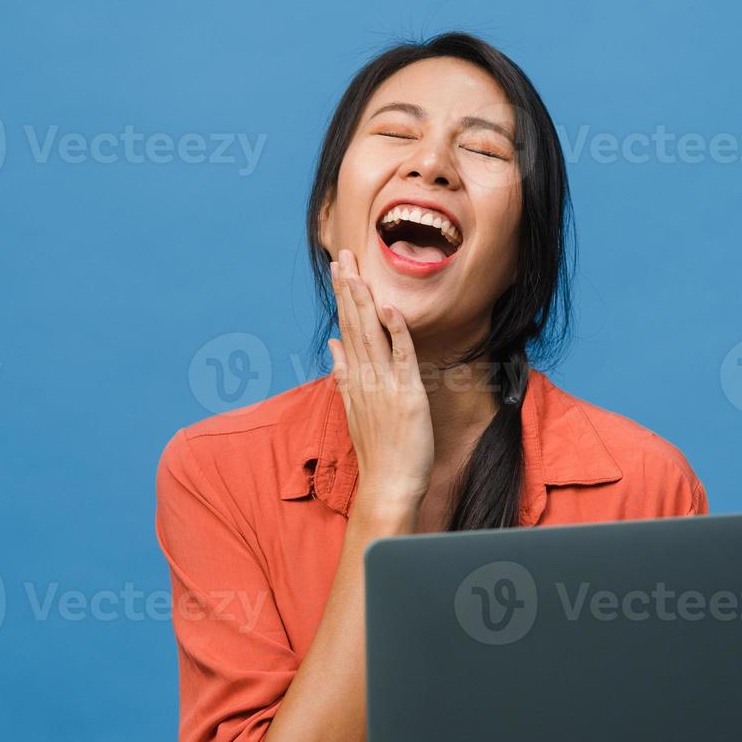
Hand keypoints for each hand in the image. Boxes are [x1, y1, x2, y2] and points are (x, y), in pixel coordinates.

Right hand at [328, 248, 433, 512]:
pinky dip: (396, 332)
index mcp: (355, 379)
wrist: (388, 486)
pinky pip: (402, 357)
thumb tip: (334, 345)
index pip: (346, 328)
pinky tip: (389, 309)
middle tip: (342, 254)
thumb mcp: (355, 408)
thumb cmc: (379, 452)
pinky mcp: (406, 395)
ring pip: (371, 334)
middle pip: (354, 324)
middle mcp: (365, 378)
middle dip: (348, 287)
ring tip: (355, 270)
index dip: (343, 297)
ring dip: (363, 300)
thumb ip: (343, 374)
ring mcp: (384, 386)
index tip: (338, 269)